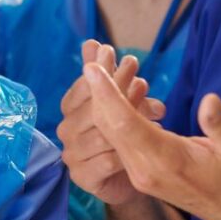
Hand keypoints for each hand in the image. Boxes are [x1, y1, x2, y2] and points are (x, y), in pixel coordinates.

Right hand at [57, 40, 164, 204]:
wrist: (132, 174)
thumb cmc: (124, 130)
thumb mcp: (117, 96)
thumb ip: (103, 71)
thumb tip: (92, 42)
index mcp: (69, 107)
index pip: (85, 86)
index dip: (110, 75)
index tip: (132, 63)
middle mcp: (65, 130)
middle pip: (95, 109)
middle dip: (122, 94)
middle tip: (144, 83)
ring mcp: (71, 155)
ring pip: (102, 135)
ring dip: (129, 123)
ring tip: (155, 112)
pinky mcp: (82, 178)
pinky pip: (107, 161)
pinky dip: (128, 152)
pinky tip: (146, 144)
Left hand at [83, 62, 220, 219]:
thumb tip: (209, 100)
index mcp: (166, 161)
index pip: (125, 123)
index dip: (107, 94)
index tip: (91, 68)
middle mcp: (144, 169)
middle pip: (109, 125)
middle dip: (98, 91)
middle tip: (93, 59)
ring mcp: (138, 173)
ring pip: (109, 132)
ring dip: (102, 102)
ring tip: (100, 69)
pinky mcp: (139, 172)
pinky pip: (117, 138)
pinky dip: (112, 114)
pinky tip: (113, 93)